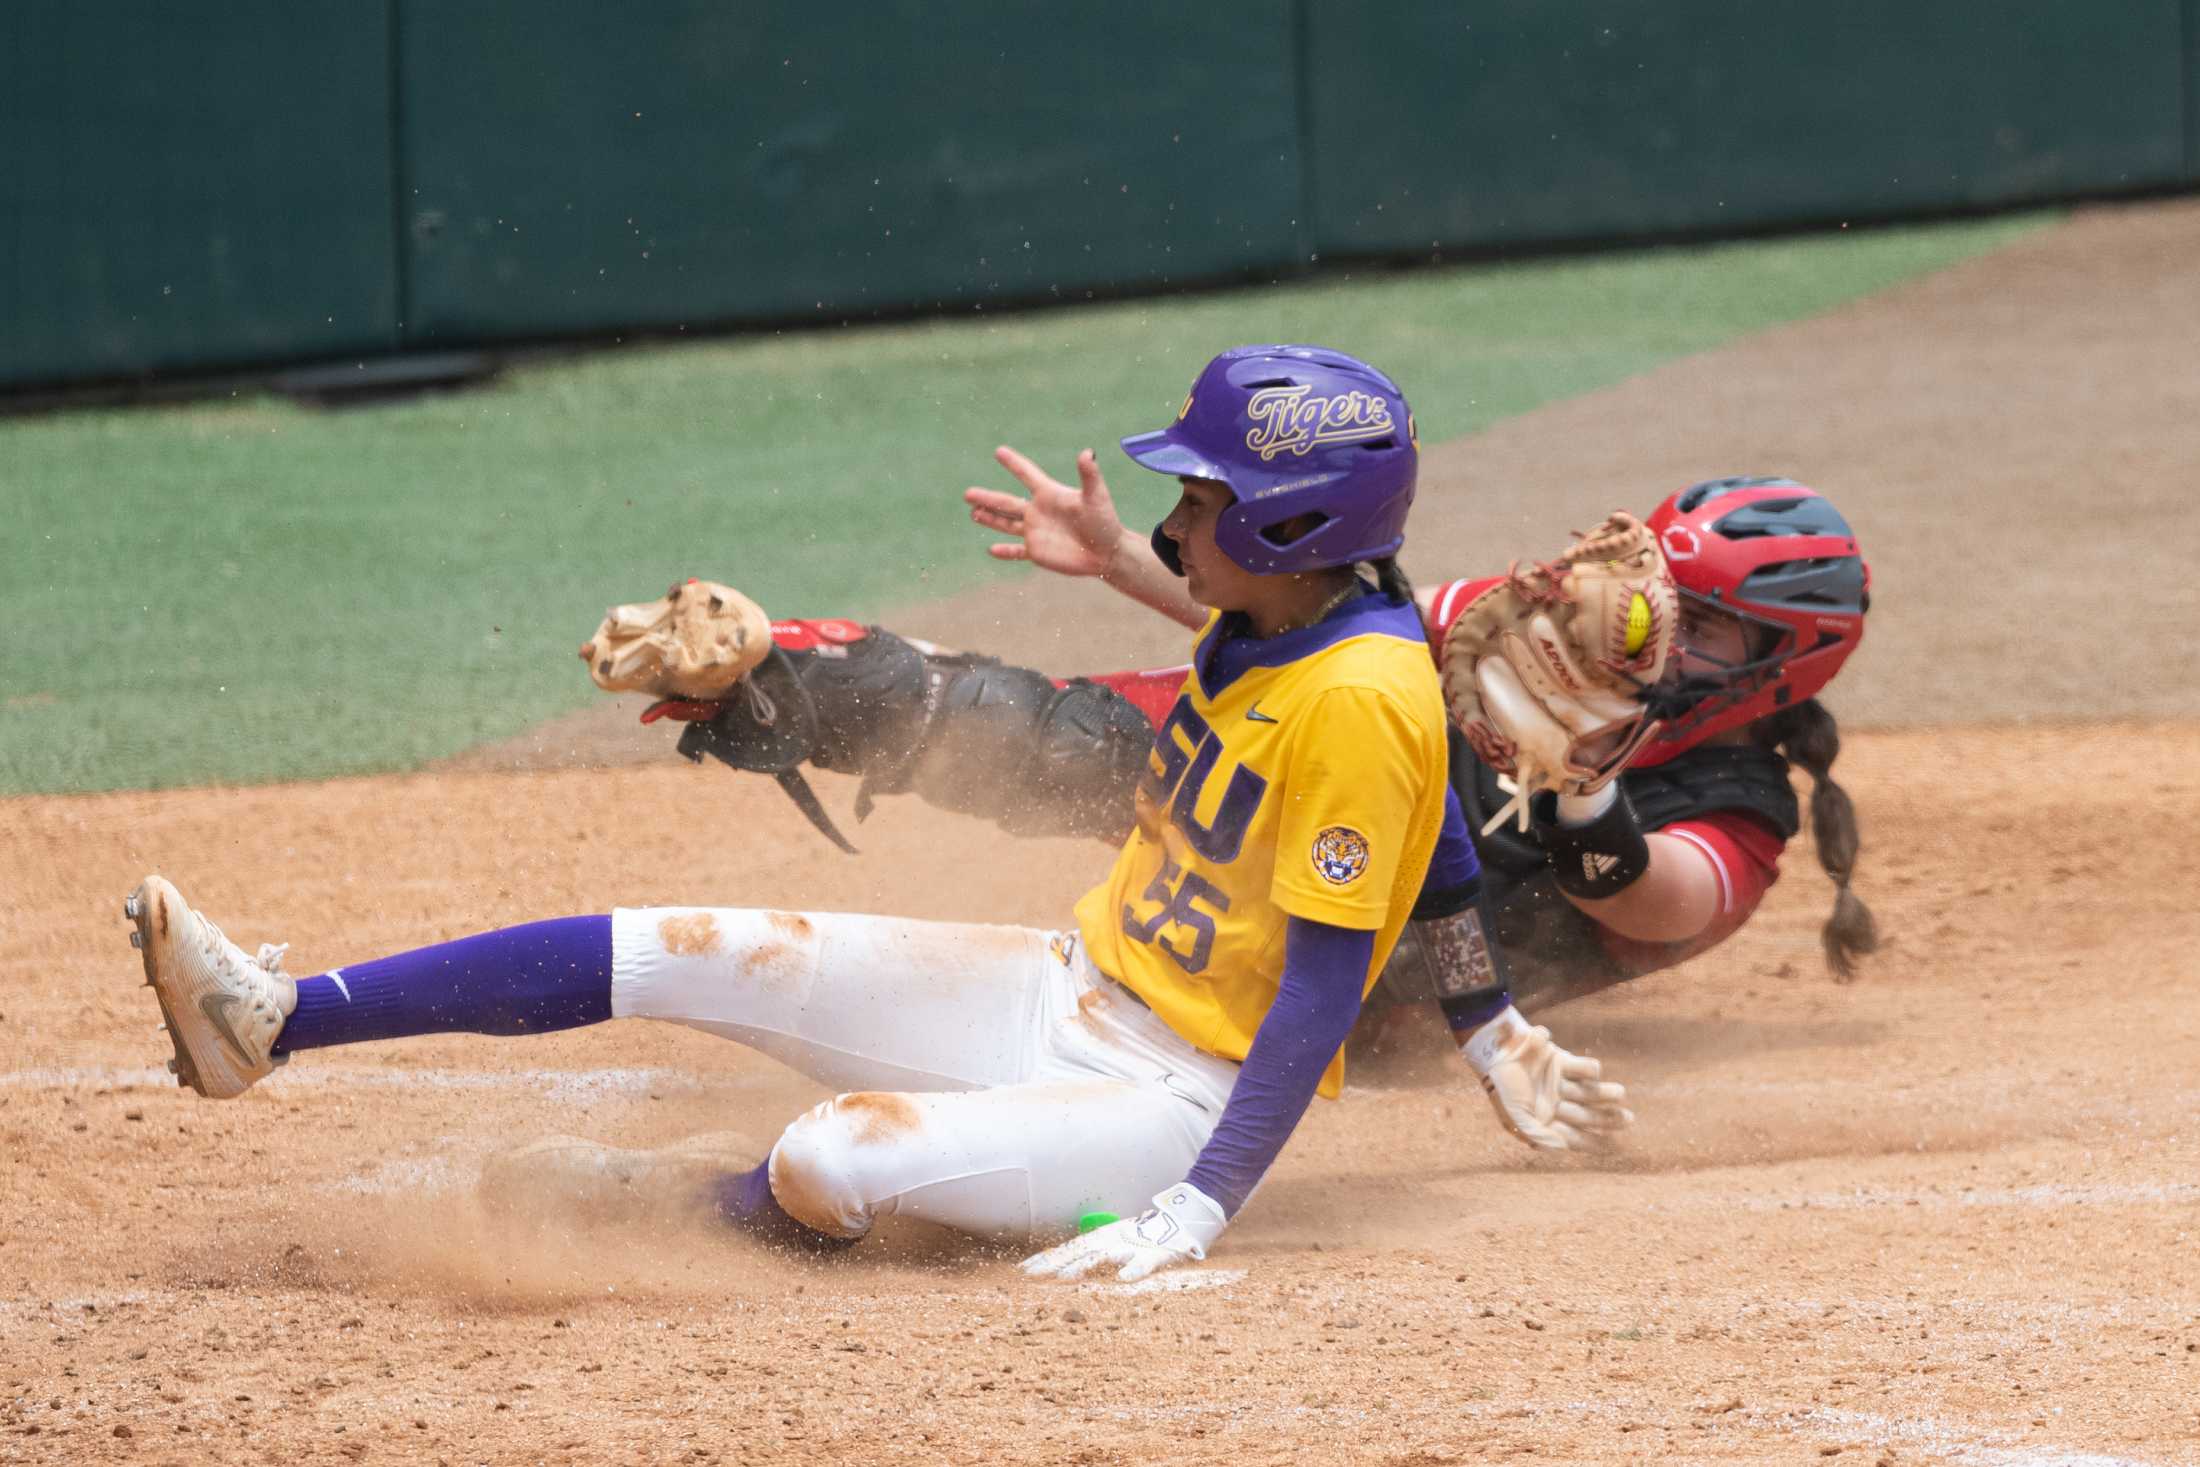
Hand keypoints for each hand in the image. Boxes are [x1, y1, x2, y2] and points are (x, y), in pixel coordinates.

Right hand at [965, 445, 1128, 578]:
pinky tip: (991, 550)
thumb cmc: (1105, 521)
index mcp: (1050, 494)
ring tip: (973, 513)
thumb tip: (1088, 452)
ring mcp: (1036, 532)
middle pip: (1006, 502)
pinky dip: (1005, 552)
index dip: (1014, 463)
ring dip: (989, 518)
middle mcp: (1039, 512)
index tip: (999, 451)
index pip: (1027, 475)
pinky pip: (1017, 551)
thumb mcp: (1096, 496)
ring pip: (1006, 524)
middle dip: (987, 498)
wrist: (1107, 553)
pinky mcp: (1038, 552)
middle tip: (967, 493)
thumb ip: (1089, 475)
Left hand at [1019, 1182, 1227, 1283]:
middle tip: (1030, 1277)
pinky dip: (1133, 1270)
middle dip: (1053, 1264)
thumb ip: (1096, 1252)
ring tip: (1064, 1278)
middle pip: (1077, 1252)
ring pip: (1104, 1256)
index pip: (1069, 1249)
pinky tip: (1123, 1280)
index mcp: (1103, 1238)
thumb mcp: (1117, 1241)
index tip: (1023, 1271)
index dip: (1046, 1258)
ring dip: (1083, 1266)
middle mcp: (1113, 1240)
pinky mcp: (1156, 1254)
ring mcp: (1133, 1246)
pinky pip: (1144, 1264)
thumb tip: (1068, 1265)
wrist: (1186, 1217)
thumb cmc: (1148, 1235)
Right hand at [1460, 1006, 1632, 1150]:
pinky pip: (1582, 1068)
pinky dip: (1590, 1069)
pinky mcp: (1561, 1061)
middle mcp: (1556, 1104)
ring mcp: (1560, 1083)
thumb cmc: (1503, 1090)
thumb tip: (1563, 1150)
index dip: (1596, 1143)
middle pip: (1589, 1115)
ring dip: (1606, 1093)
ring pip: (1591, 1092)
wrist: (1493, 1054)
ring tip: (1619, 1093)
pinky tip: (1594, 1071)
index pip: (1576, 1137)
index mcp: (1546, 1121)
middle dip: (1608, 1119)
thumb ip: (1539, 1136)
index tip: (1614, 1147)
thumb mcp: (1516, 1119)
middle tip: (1628, 1119)